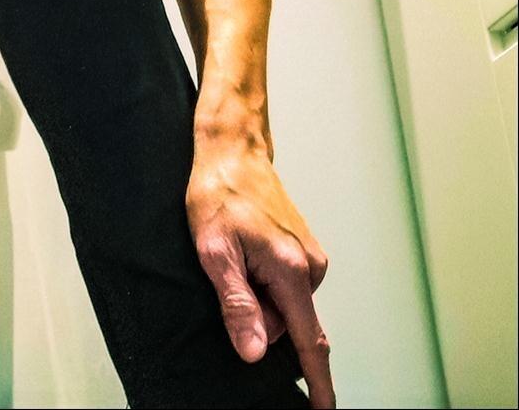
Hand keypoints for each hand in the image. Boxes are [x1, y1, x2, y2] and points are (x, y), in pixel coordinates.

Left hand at [187, 139, 334, 407]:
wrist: (232, 150)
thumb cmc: (218, 193)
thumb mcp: (214, 251)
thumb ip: (237, 305)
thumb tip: (256, 354)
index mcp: (292, 271)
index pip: (311, 343)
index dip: (318, 383)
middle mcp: (311, 266)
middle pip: (286, 323)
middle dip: (256, 312)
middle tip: (225, 270)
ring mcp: (310, 257)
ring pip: (282, 303)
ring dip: (256, 292)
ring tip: (232, 252)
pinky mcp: (303, 249)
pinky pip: (283, 284)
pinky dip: (262, 279)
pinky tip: (243, 250)